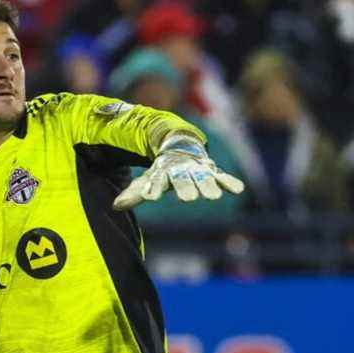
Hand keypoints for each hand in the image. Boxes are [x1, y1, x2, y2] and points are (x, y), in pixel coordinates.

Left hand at [113, 134, 243, 209]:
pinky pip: (221, 177)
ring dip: (208, 186)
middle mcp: (181, 170)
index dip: (155, 188)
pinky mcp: (212, 171)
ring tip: (213, 196)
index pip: (158, 180)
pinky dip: (228, 182)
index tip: (152, 196)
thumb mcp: (147, 180)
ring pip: (203, 178)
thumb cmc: (162, 170)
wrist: (179, 146)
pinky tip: (238, 189)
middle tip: (188, 198)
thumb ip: (134, 193)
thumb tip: (115, 206)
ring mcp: (197, 170)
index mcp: (163, 172)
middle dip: (185, 188)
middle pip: (182, 180)